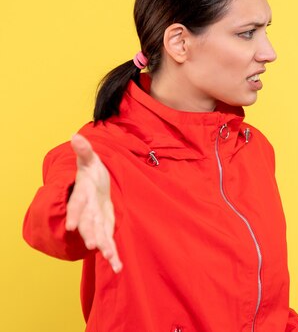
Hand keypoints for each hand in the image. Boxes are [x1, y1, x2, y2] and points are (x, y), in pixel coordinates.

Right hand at [65, 134, 122, 272]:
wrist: (93, 184)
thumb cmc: (91, 171)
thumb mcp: (90, 160)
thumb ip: (84, 151)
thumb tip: (75, 136)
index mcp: (82, 195)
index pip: (77, 205)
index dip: (75, 214)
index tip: (73, 225)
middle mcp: (87, 212)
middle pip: (88, 225)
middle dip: (91, 235)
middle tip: (94, 245)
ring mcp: (96, 222)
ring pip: (99, 237)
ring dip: (105, 249)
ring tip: (112, 262)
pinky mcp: (105, 228)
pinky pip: (108, 242)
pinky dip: (113, 255)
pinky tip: (118, 268)